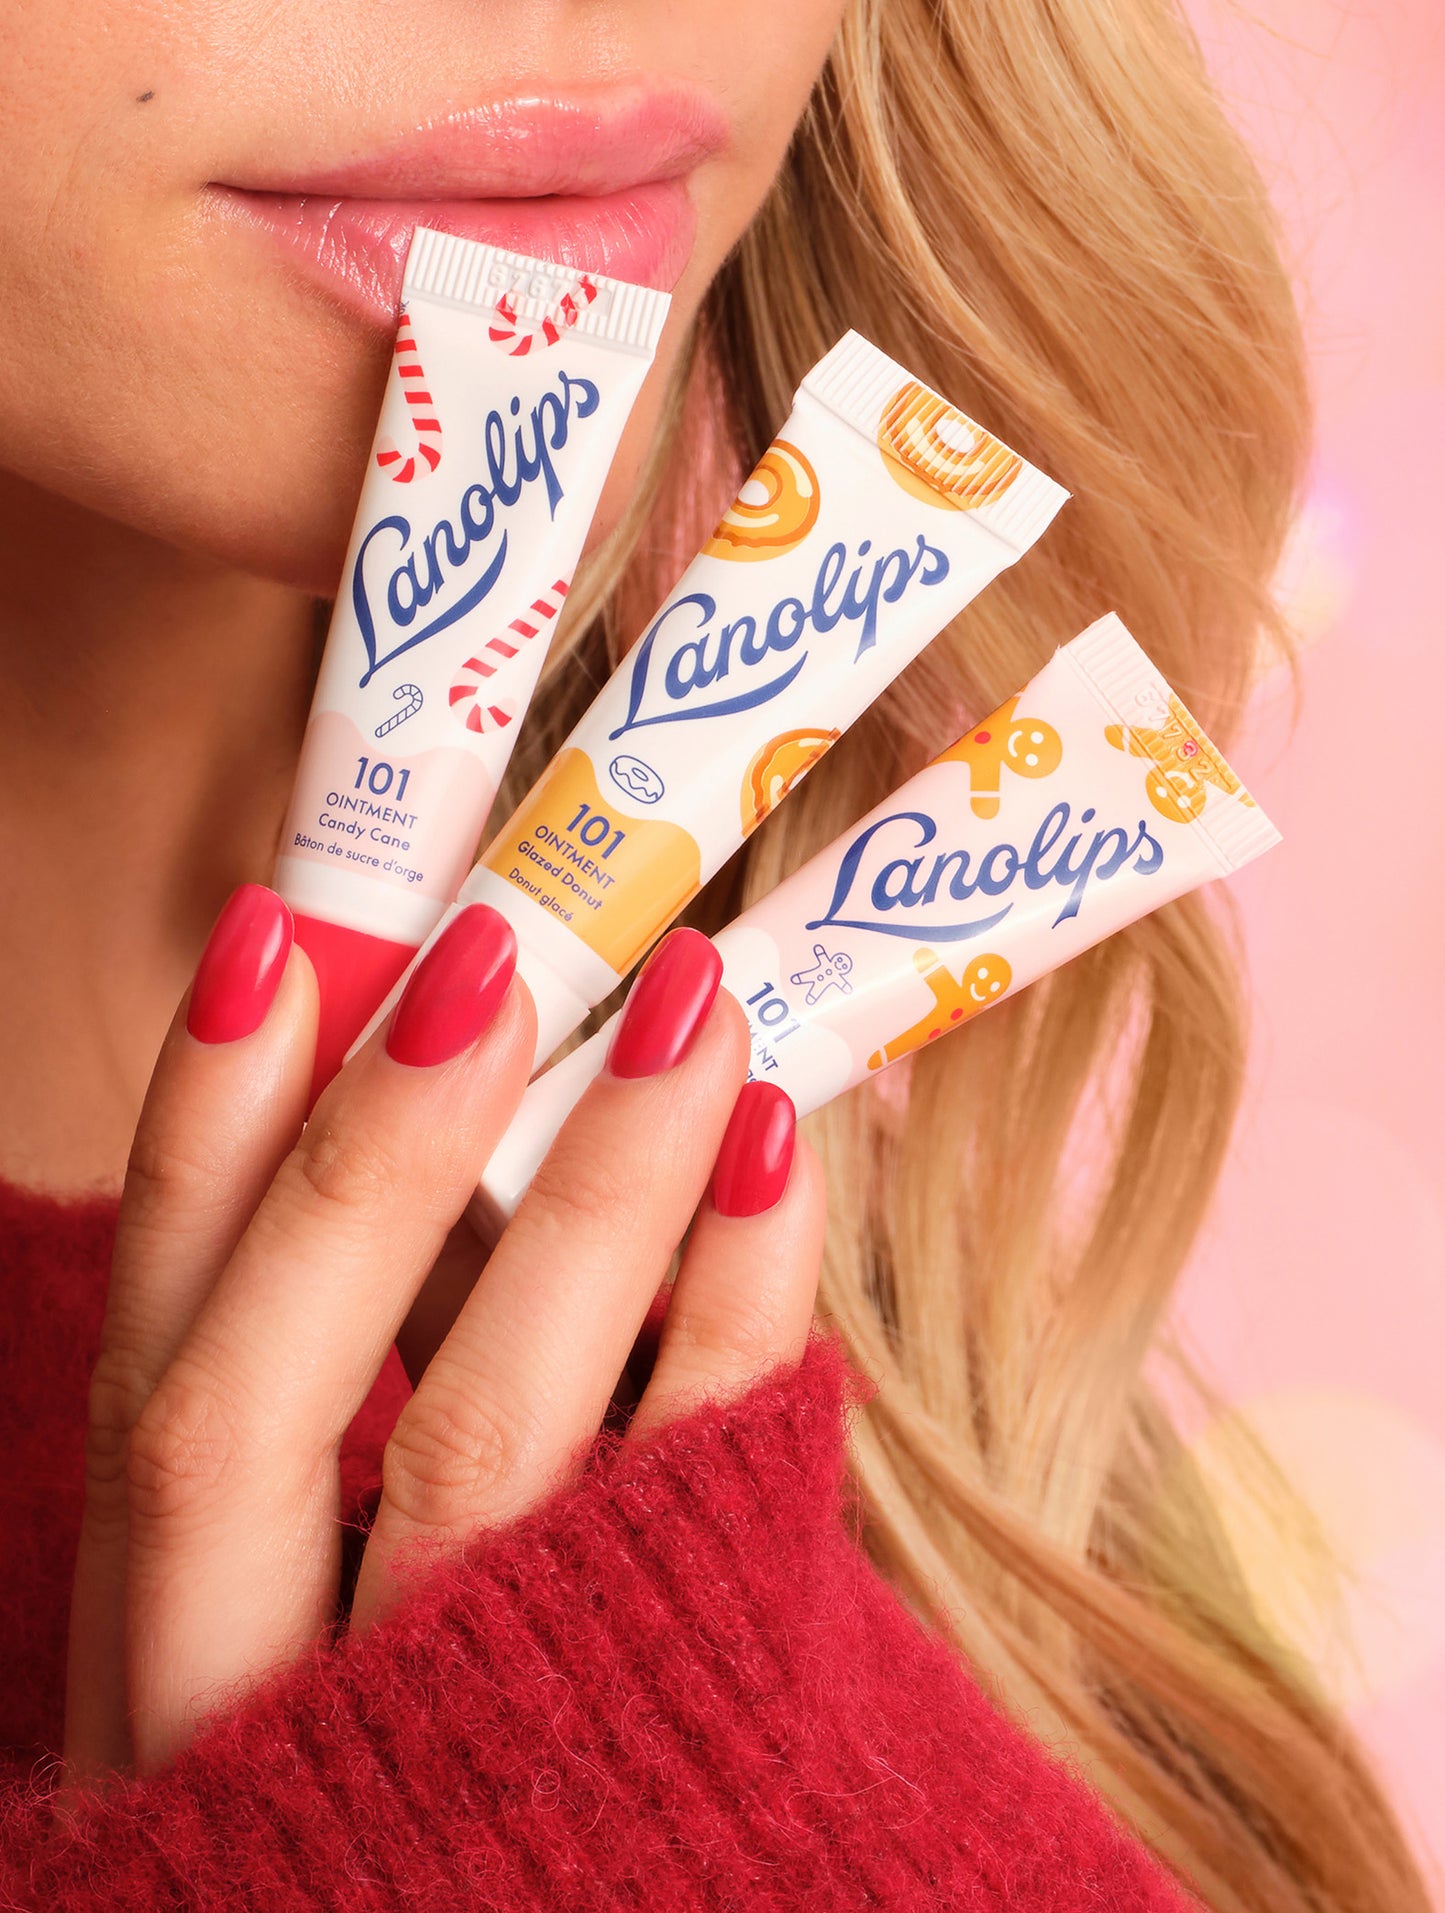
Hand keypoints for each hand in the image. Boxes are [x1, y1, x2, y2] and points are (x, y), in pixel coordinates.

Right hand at [64, 887, 825, 1782]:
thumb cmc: (449, 1744)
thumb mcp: (321, 1595)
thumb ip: (346, 1387)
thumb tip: (446, 1097)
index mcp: (164, 1653)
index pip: (144, 1377)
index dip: (196, 1152)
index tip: (272, 946)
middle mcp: (258, 1714)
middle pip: (252, 1420)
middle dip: (364, 1164)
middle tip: (486, 955)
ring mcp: (455, 1742)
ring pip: (484, 1452)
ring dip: (584, 1199)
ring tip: (685, 1014)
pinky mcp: (644, 1733)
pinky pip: (695, 1500)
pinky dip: (739, 1309)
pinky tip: (779, 1159)